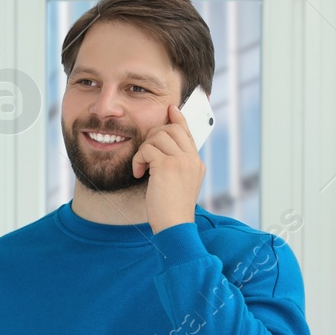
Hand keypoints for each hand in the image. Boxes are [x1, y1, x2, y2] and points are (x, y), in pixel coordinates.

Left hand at [132, 102, 204, 233]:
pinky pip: (147, 149)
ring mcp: (182, 161)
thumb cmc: (171, 209)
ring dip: (144, 149)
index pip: (188, 132)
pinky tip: (140, 173)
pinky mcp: (168, 165)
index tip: (170, 109)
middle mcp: (192, 159)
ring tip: (142, 166)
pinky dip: (138, 159)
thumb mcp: (179, 184)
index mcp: (196, 163)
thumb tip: (160, 152)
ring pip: (158, 136)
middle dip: (153, 135)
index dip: (178, 119)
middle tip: (145, 152)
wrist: (174, 225)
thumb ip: (176, 166)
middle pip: (172, 128)